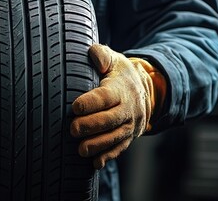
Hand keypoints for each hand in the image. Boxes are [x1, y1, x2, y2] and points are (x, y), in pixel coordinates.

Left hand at [71, 44, 165, 168]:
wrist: (144, 90)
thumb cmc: (119, 74)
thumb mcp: (113, 59)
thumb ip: (101, 55)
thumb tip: (96, 58)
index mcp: (122, 89)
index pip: (107, 97)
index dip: (91, 102)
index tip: (76, 106)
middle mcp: (129, 108)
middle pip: (111, 119)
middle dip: (92, 126)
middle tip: (73, 129)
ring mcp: (130, 125)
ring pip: (116, 137)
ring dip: (98, 145)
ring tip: (81, 150)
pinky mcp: (130, 137)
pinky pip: (120, 148)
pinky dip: (108, 156)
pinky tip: (96, 163)